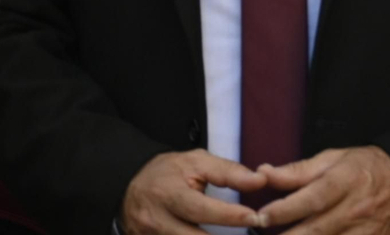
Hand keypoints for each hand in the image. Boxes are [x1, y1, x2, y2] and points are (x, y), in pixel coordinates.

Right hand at [121, 150, 265, 234]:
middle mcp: (155, 220)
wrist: (129, 185)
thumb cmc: (169, 172)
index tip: (253, 217)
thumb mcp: (197, 162)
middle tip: (253, 230)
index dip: (228, 215)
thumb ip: (228, 172)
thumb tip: (260, 180)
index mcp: (168, 194)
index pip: (201, 208)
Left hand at [252, 147, 389, 234]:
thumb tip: (263, 173)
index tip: (261, 215)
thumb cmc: (367, 168)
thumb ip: (298, 170)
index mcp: (346, 180)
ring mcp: (364, 232)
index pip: (313, 197)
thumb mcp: (335, 159)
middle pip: (315, 230)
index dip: (285, 209)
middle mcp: (355, 209)